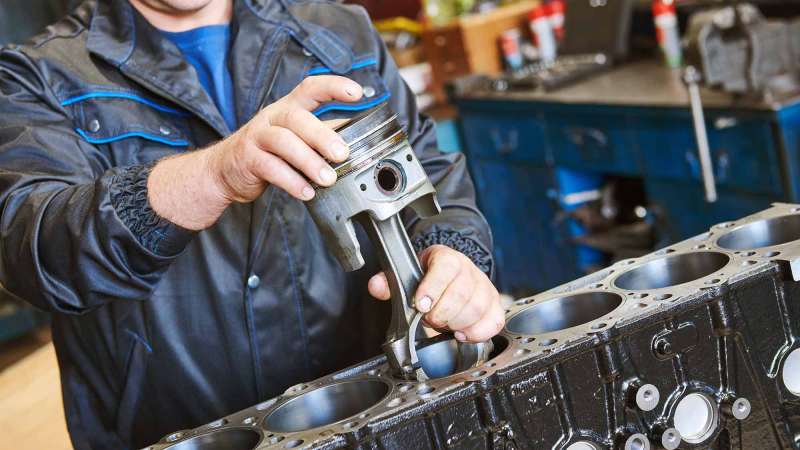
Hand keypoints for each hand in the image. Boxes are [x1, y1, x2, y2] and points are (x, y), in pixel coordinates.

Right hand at [206, 75, 362, 202]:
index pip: (311, 88)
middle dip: (322, 136)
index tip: (357, 93)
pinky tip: (307, 192)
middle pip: (297, 118)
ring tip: (328, 179)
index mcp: (288, 108)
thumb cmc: (267, 151)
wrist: (224, 170)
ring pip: (284, 142)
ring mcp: (257, 137)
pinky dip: (291, 181)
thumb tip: (357, 135)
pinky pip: (271, 168)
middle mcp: (272, 117)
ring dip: (309, 162)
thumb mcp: (294, 136)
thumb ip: (321, 134)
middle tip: (343, 154)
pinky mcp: (248, 159)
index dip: (333, 87)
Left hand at [368, 245, 503, 342]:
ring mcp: (485, 288)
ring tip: (445, 325)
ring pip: (477, 308)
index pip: (446, 267)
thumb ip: (390, 282)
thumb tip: (376, 286)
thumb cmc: (430, 279)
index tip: (421, 305)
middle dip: (442, 313)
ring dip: (457, 323)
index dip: (433, 287)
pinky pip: (494, 322)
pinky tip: (462, 334)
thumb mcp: (408, 276)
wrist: (453, 278)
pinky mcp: (495, 306)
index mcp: (447, 258)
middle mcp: (469, 270)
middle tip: (431, 318)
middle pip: (462, 292)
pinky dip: (477, 332)